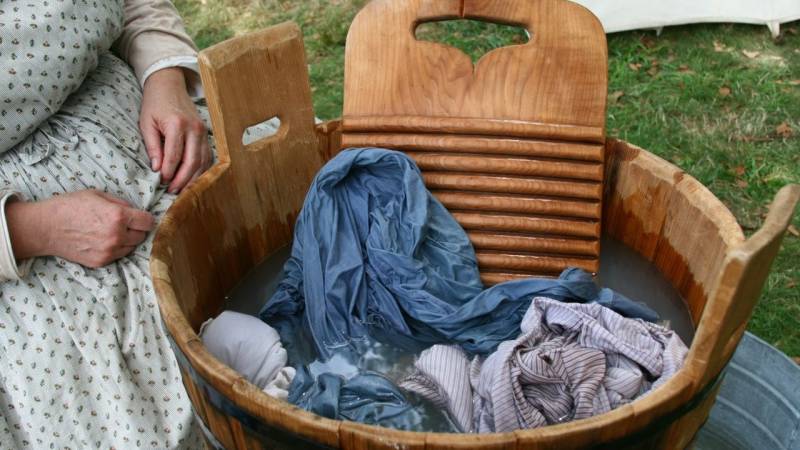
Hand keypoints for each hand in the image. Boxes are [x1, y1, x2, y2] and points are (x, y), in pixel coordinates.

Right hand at [7, 190, 154, 267]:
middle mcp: (116, 236)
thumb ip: (121, 203)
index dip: (146, 218)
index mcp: (118, 216)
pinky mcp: (101, 262)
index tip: (141, 217)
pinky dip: (116, 248)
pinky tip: (103, 240)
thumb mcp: (98, 195)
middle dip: (137, 229)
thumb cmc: (69, 206)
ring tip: (112, 231)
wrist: (44, 228)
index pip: (148, 222)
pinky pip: (119, 255)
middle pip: (142, 236)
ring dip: (128, 240)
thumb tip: (135, 211)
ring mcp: (109, 251)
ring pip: (132, 247)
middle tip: (125, 223)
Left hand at [139, 67, 210, 193]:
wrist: (169, 85)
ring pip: (202, 161)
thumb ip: (153, 146)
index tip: (161, 182)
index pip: (174, 156)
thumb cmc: (154, 104)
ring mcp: (203, 131)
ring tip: (182, 189)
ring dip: (193, 178)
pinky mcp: (207, 134)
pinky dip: (201, 170)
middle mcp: (194, 128)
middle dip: (182, 180)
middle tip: (172, 191)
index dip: (168, 172)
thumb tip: (157, 168)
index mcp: (177, 124)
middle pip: (191, 162)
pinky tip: (193, 178)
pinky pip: (207, 156)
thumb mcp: (146, 123)